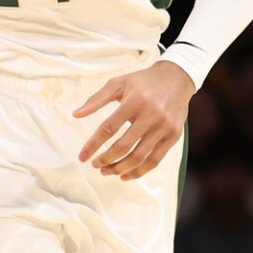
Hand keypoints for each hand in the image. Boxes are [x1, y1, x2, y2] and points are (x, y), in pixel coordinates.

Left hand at [73, 61, 194, 180]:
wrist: (177, 78)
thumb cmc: (143, 81)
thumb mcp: (119, 83)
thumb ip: (96, 99)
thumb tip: (75, 115)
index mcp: (135, 100)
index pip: (108, 128)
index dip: (93, 145)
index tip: (82, 157)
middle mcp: (151, 114)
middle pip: (123, 146)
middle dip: (105, 160)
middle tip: (95, 165)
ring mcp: (164, 127)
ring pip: (139, 157)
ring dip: (120, 169)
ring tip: (107, 171)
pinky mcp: (173, 136)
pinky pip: (155, 160)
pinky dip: (139, 172)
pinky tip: (126, 175)